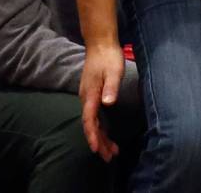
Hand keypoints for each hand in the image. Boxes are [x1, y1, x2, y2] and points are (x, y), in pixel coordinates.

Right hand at [79, 43, 123, 161]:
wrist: (100, 43)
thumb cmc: (108, 57)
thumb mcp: (114, 71)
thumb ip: (111, 88)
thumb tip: (107, 103)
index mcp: (90, 94)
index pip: (89, 119)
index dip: (92, 135)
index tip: (96, 149)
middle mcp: (86, 98)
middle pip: (90, 125)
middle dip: (99, 142)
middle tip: (109, 157)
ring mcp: (88, 96)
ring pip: (92, 122)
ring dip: (101, 137)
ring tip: (111, 151)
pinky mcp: (92, 95)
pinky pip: (94, 116)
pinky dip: (101, 128)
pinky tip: (107, 135)